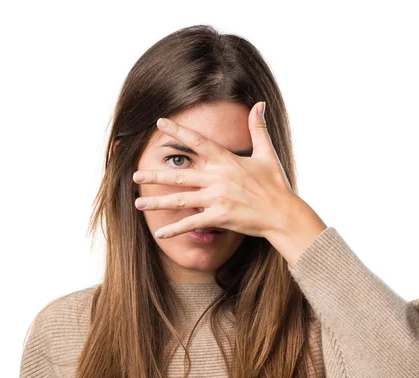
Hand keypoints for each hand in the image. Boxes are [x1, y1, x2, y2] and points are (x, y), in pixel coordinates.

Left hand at [133, 101, 293, 238]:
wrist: (283, 213)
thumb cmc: (275, 184)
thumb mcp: (267, 154)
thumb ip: (258, 128)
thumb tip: (260, 103)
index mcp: (227, 161)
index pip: (198, 142)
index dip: (179, 131)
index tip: (160, 123)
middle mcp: (218, 178)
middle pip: (180, 175)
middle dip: (156, 175)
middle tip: (135, 173)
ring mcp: (218, 198)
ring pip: (181, 199)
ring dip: (158, 202)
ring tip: (138, 202)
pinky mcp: (220, 217)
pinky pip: (193, 223)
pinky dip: (176, 228)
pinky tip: (160, 232)